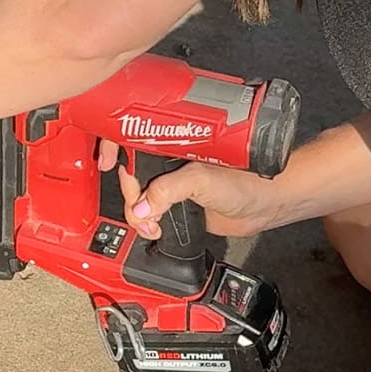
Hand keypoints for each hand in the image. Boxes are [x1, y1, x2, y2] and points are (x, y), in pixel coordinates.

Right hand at [97, 141, 279, 239]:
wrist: (266, 204)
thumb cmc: (245, 180)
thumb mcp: (201, 180)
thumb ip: (168, 191)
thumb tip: (142, 208)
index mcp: (170, 146)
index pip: (130, 141)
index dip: (112, 148)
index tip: (105, 163)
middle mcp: (168, 161)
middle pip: (129, 176)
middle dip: (130, 198)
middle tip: (143, 213)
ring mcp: (172, 184)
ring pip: (138, 198)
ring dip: (138, 215)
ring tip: (153, 226)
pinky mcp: (178, 204)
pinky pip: (151, 213)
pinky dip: (146, 223)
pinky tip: (154, 229)